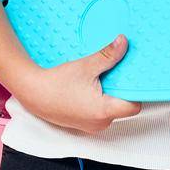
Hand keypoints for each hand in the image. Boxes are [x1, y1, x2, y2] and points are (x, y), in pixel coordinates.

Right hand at [9, 35, 142, 133]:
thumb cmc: (57, 82)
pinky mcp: (83, 124)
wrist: (32, 93)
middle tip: (117, 73)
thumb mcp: (86, 66)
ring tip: (102, 79)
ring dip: (110, 95)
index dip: (137, 91)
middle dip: (122, 90)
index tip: (135, 77)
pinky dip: (99, 101)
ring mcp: (91, 126)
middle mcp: (100, 123)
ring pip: (111, 110)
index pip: (134, 106)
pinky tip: (91, 87)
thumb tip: (124, 42)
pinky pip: (99, 113)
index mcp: (104, 111)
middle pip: (123, 107)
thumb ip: (108, 55)